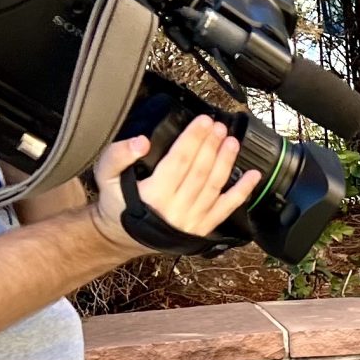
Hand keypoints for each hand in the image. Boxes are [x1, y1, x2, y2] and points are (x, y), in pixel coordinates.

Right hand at [91, 119, 259, 249]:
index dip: (194, 139)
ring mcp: (192, 221)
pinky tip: (253, 176)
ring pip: (215, 186)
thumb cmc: (116, 203)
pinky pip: (226, 209)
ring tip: (232, 142)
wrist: (121, 237)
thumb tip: (141, 142)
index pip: (180, 160)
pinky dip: (242, 192)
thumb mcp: (105, 176)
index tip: (204, 121)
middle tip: (219, 126)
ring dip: (226, 162)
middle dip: (211, 145)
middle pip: (200, 171)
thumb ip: (118, 156)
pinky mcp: (203, 229)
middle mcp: (176, 209)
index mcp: (154, 195)